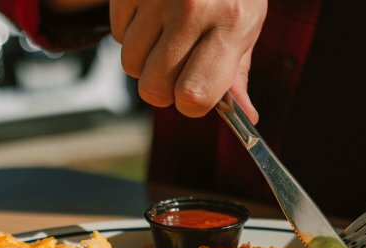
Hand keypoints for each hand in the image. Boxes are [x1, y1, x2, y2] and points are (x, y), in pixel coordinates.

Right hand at [110, 0, 266, 120]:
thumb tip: (246, 118)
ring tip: (167, 34)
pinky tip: (153, 14)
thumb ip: (237, 74)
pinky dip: (132, 32)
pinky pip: (118, 34)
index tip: (196, 92)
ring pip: (131, 64)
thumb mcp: (247, 23)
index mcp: (231, 24)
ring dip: (145, 60)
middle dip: (163, 87)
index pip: (194, 95)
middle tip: (179, 66)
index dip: (191, 103)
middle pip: (154, 88)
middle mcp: (193, 7)